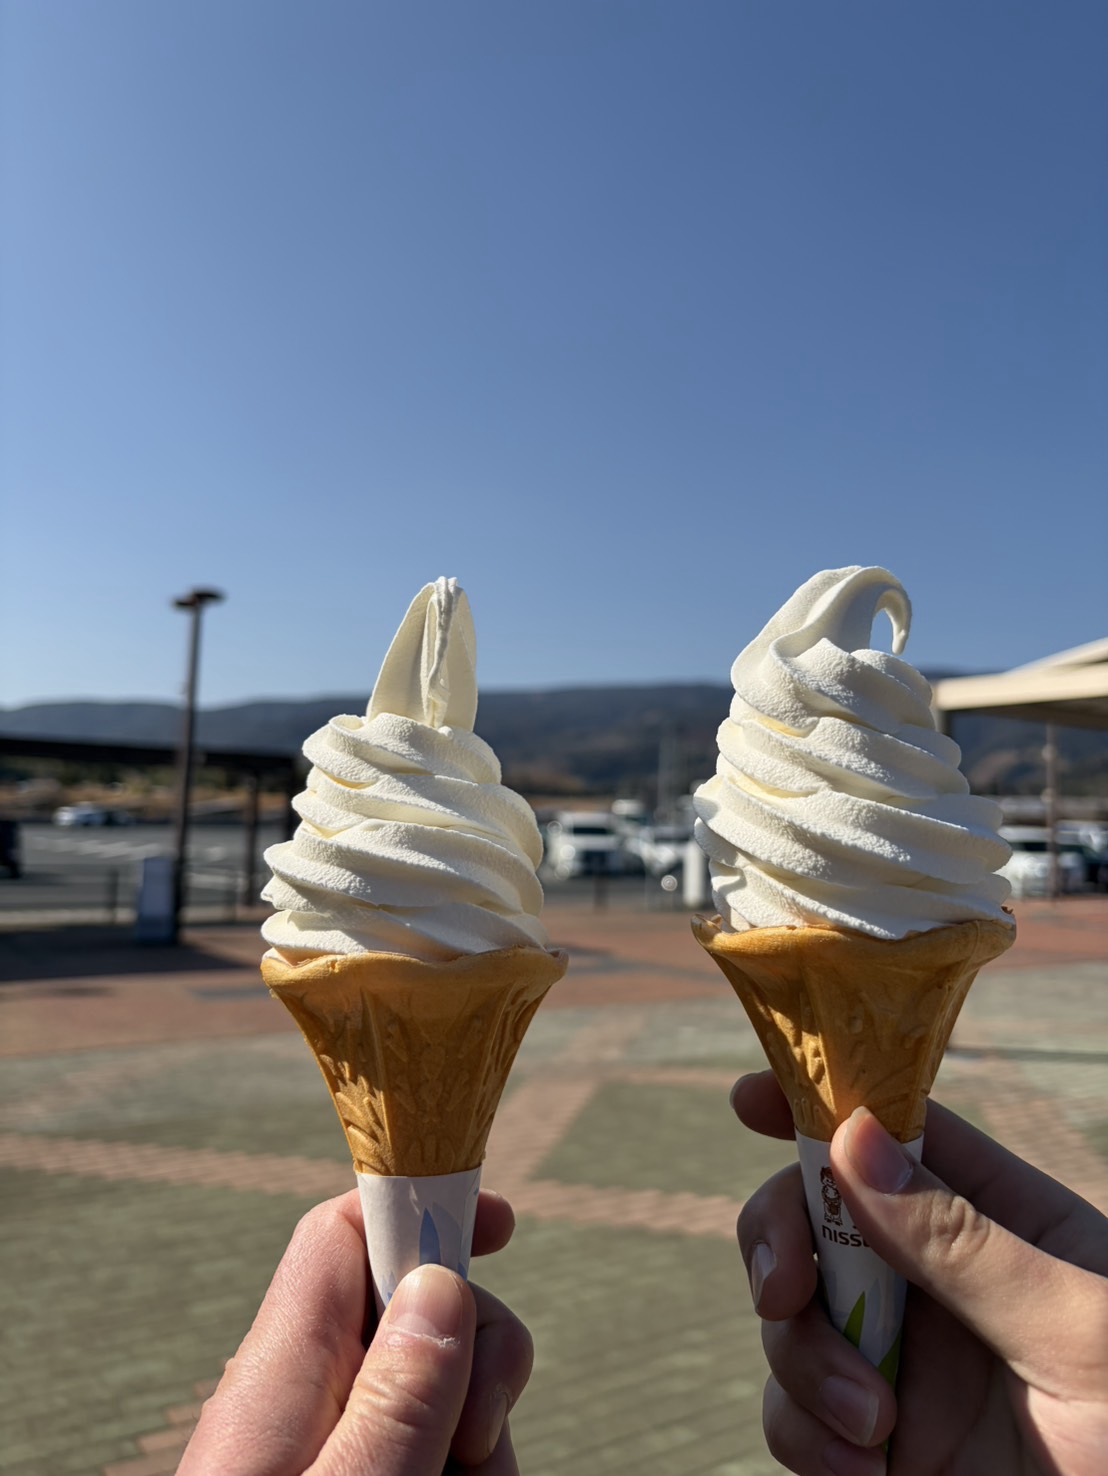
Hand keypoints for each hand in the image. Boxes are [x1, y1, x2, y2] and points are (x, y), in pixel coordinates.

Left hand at [179, 1188, 531, 1474]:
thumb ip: (399, 1398)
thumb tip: (441, 1279)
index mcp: (279, 1374)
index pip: (342, 1234)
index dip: (420, 1206)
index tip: (502, 1224)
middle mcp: (305, 1401)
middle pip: (419, 1315)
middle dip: (478, 1361)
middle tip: (476, 1439)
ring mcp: (332, 1448)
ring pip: (442, 1394)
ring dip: (479, 1439)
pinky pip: (433, 1449)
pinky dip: (463, 1470)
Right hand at [732, 1071, 1107, 1475]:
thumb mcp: (1076, 1330)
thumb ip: (963, 1243)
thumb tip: (854, 1142)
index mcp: (1002, 1223)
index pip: (901, 1135)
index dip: (821, 1107)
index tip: (750, 1101)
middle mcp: (938, 1281)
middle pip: (814, 1215)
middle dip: (780, 1243)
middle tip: (783, 1292)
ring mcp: (903, 1362)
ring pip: (790, 1316)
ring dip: (802, 1361)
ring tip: (871, 1429)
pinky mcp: (874, 1443)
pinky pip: (793, 1413)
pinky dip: (803, 1434)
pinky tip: (861, 1469)